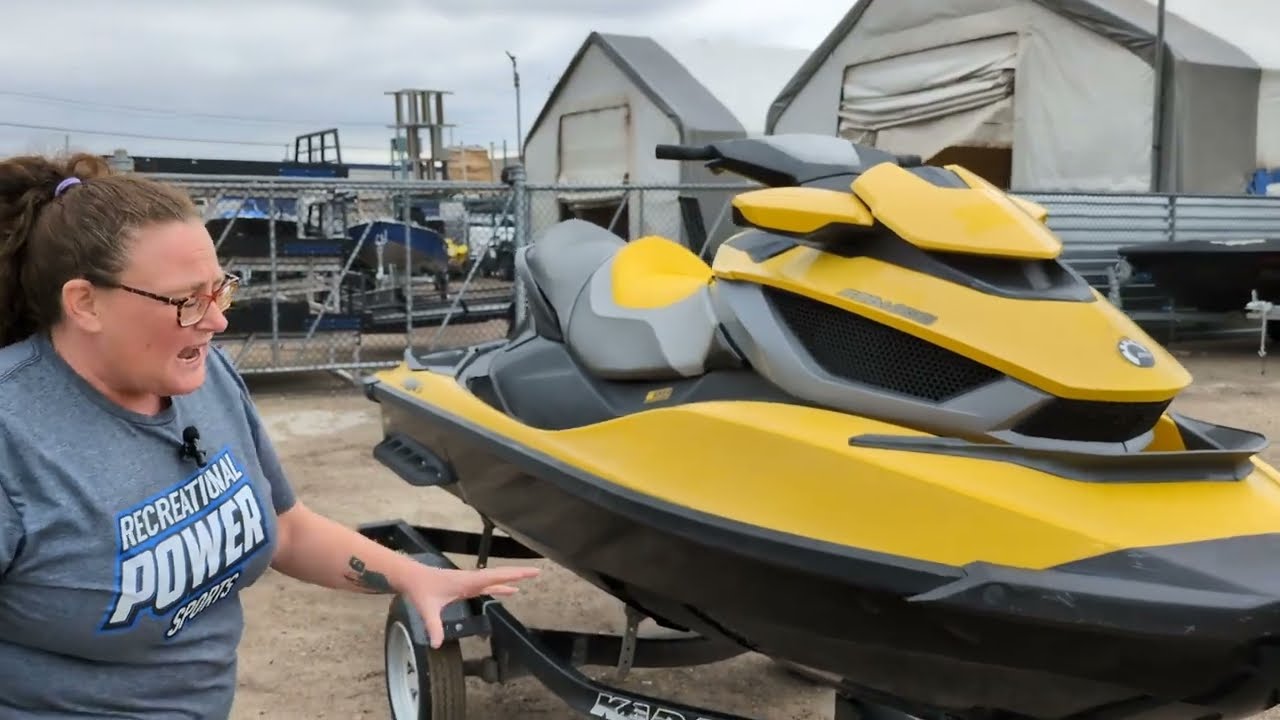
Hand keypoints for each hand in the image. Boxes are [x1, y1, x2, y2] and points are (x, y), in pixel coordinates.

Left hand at [403, 564, 539, 647]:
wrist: (413, 578)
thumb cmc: (421, 590)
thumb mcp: (427, 609)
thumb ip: (434, 627)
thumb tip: (437, 644)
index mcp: (466, 581)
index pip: (493, 577)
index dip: (511, 575)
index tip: (528, 573)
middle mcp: (472, 579)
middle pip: (499, 574)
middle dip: (518, 573)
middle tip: (538, 571)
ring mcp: (471, 581)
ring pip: (496, 578)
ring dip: (512, 578)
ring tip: (530, 577)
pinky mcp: (468, 585)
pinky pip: (489, 585)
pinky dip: (501, 586)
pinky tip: (511, 590)